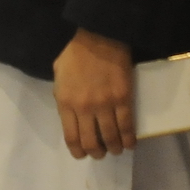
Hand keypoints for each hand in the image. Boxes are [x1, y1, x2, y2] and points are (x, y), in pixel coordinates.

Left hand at [52, 29, 134, 157]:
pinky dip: (129, 140)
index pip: (71, 138)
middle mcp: (84, 108)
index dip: (79, 152)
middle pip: (92, 142)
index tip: (84, 154)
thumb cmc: (76, 53)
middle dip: (97, 153)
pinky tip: (130, 144)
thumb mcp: (59, 76)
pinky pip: (127, 127)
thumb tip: (69, 113)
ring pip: (111, 138)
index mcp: (66, 103)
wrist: (99, 36)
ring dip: (114, 148)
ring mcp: (105, 105)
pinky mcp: (123, 99)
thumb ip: (63, 96)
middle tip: (102, 152)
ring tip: (116, 149)